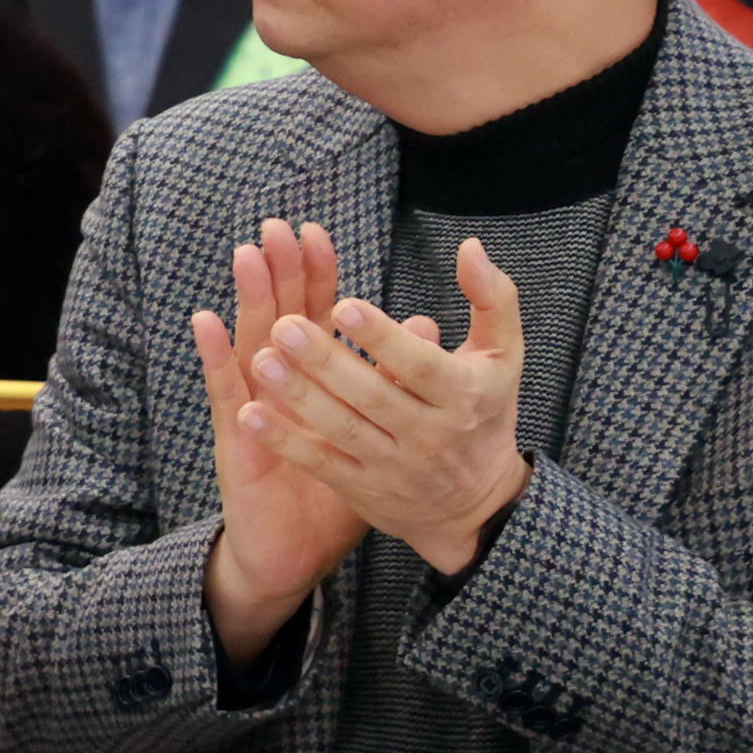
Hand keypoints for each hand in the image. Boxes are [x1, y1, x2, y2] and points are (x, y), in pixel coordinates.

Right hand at [192, 220, 369, 663]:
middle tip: (278, 226)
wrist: (293, 550)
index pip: (314, 314)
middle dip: (280, 271)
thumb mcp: (377, 433)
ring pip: (249, 342)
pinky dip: (214, 356)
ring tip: (246, 255)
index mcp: (313, 381)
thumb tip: (428, 328)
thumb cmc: (333, 491)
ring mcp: (253, 408)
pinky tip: (206, 322)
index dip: (317, 274)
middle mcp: (277, 386)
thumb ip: (399, 380)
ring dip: (246, 298)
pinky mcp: (236, 438)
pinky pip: (223, 393)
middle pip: (278, 315)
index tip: (319, 232)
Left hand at [239, 236, 530, 575]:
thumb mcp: (503, 357)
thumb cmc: (483, 411)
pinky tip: (249, 414)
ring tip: (261, 360)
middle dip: (326, 361)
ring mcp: (394, 465)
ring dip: (299, 396)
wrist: (477, 504)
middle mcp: (430, 434)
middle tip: (283, 326)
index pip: (421, 365)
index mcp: (463, 395)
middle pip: (373, 395)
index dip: (382, 338)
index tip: (342, 304)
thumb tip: (470, 247)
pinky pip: (322, 465)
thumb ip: (492, 299)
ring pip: (342, 428)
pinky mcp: (364, 490)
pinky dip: (286, 441)